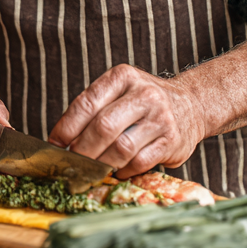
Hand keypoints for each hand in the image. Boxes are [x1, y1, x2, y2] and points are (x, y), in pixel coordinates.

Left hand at [48, 64, 209, 178]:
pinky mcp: (172, 141)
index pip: (87, 103)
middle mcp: (144, 94)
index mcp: (123, 77)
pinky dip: (122, 170)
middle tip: (71, 163)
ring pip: (121, 147)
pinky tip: (116, 170)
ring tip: (91, 169)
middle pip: (103, 127)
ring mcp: (161, 117)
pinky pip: (139, 162)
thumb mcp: (119, 91)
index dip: (67, 127)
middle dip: (82, 150)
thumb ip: (93, 109)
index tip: (55, 143)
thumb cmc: (143, 102)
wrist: (191, 105)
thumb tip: (61, 141)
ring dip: (101, 163)